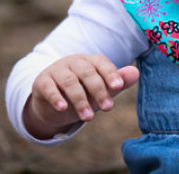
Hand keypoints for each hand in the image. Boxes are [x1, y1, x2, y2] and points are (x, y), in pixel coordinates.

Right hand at [23, 54, 138, 139]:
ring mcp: (56, 70)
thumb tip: (136, 73)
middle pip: (87, 73)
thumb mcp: (101, 89)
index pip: (102, 63)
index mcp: (90, 61)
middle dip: (98, 90)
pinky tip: (63, 108)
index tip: (118, 87)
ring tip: (88, 117)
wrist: (53, 102)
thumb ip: (117, 82)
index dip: (110, 74)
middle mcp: (73, 62)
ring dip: (80, 99)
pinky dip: (56, 97)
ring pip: (69, 82)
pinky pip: (49, 88)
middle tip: (108, 108)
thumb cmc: (83, 92)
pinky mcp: (42, 82)